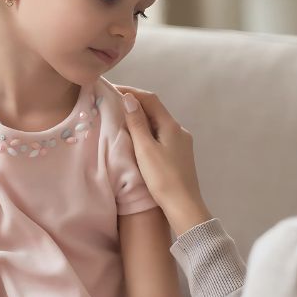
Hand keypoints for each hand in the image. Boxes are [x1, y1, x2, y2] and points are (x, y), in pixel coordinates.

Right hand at [118, 86, 210, 236]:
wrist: (184, 206)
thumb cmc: (163, 178)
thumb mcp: (145, 149)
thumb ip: (137, 123)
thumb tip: (129, 98)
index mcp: (171, 126)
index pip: (151, 99)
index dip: (132, 92)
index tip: (113, 90)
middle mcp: (179, 131)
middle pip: (156, 110)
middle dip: (136, 104)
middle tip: (114, 104)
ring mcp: (181, 143)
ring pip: (159, 124)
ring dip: (142, 119)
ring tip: (122, 120)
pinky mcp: (180, 155)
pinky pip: (161, 136)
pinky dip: (148, 132)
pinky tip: (138, 140)